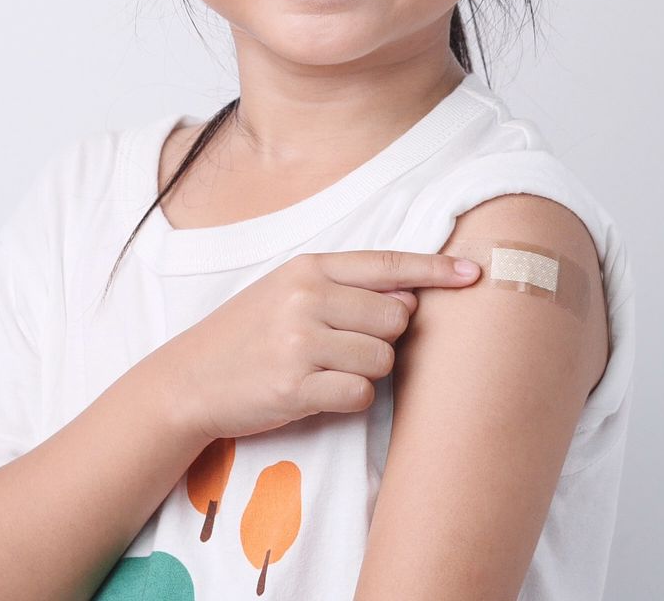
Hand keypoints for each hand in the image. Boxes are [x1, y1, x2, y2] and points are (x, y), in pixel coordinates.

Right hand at [143, 250, 482, 441]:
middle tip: (344, 346)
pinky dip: (348, 399)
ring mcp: (300, 341)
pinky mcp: (296, 385)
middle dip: (384, 338)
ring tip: (324, 369)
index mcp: (309, 268)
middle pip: (397, 318)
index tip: (474, 273)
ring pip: (382, 359)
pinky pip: (360, 395)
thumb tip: (410, 295)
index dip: (435, 270)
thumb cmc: (248, 335)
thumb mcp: (288, 291)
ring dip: (364, 372)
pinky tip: (316, 393)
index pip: (388, 264)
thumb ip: (344, 287)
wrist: (189, 379)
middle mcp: (307, 297)